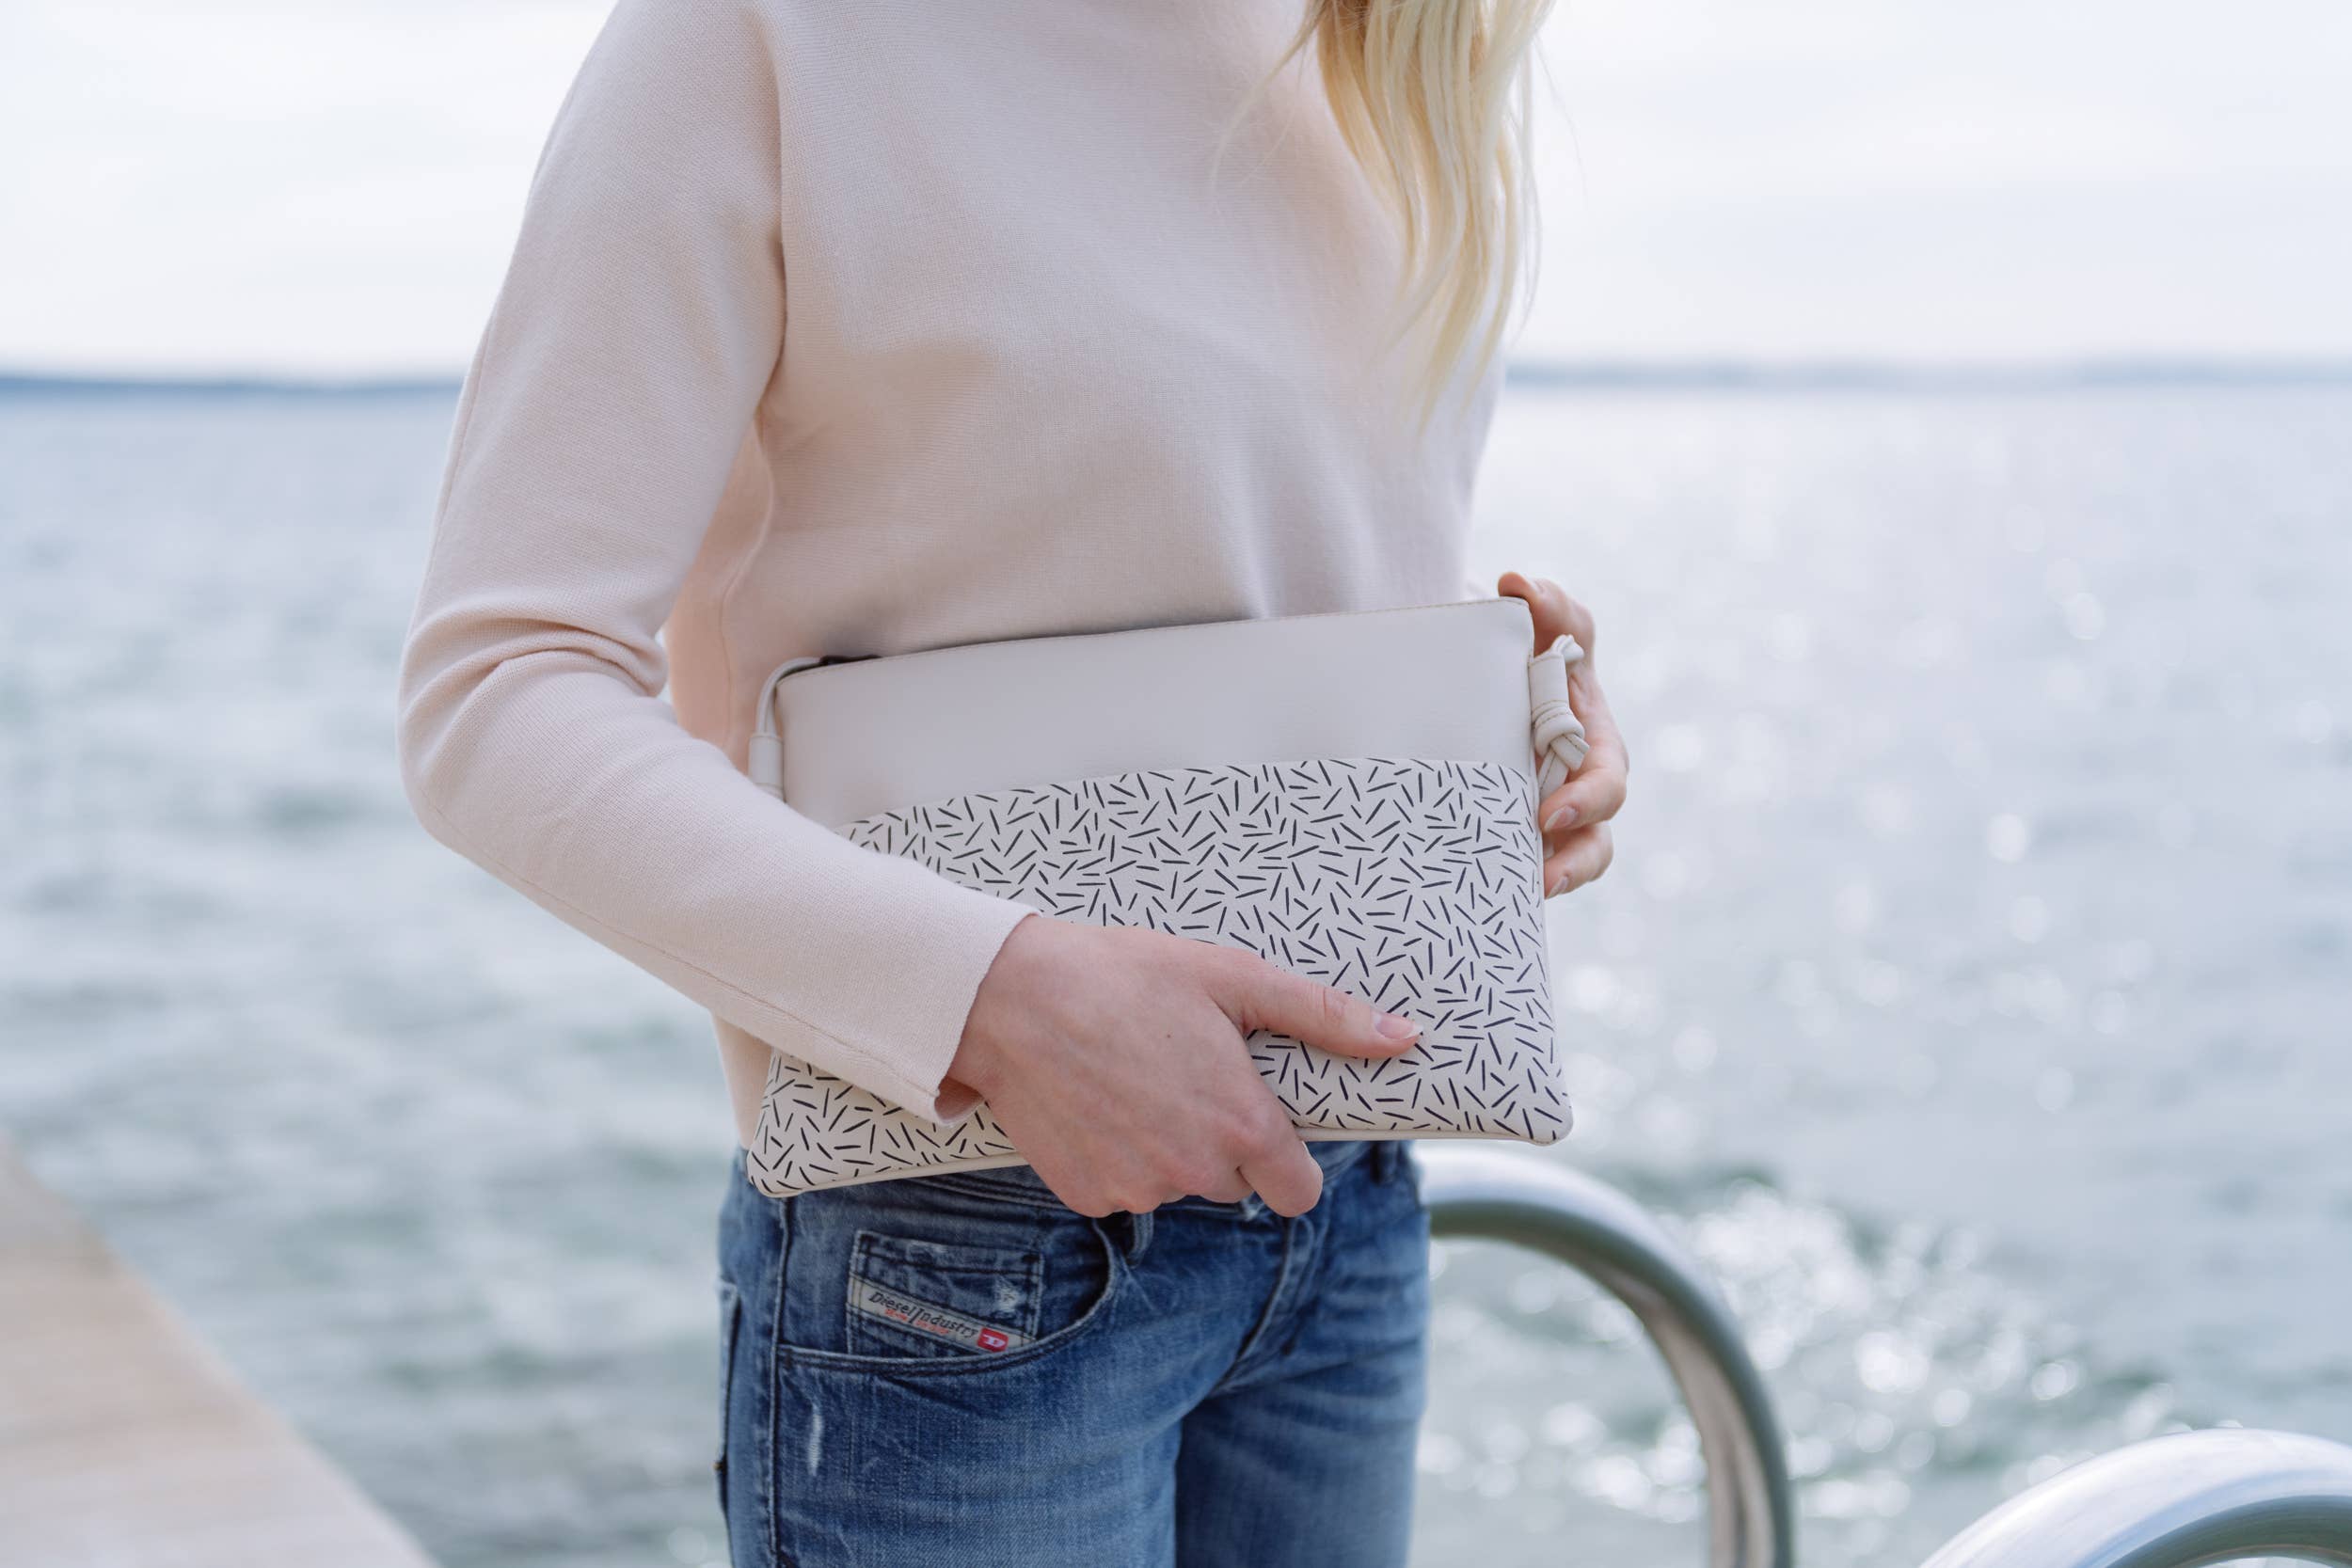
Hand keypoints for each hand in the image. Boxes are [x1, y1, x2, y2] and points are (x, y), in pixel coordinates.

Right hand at [941, 913, 1422, 1217]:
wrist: (1009, 997)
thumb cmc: (1125, 977)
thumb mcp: (1234, 979)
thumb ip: (1325, 1016)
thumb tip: (1405, 1037)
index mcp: (1242, 1128)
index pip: (1299, 1192)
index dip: (1288, 1161)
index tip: (1264, 1125)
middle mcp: (1193, 1173)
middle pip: (1234, 1184)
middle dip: (1221, 1142)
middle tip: (1186, 1075)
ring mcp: (1136, 1189)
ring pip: (1174, 1184)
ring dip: (1166, 1147)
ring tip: (1134, 1078)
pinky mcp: (1085, 1194)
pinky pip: (1121, 1187)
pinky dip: (1115, 1155)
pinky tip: (1097, 1101)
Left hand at [1497, 571, 1628, 896]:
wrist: (1471, 674)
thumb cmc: (1520, 650)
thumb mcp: (1537, 624)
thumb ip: (1542, 603)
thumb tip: (1517, 583)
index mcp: (1593, 741)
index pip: (1606, 778)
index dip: (1588, 802)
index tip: (1549, 817)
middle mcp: (1577, 785)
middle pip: (1595, 838)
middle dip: (1574, 858)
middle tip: (1539, 873)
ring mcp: (1548, 815)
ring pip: (1571, 863)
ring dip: (1554, 881)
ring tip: (1524, 898)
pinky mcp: (1511, 835)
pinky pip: (1521, 870)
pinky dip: (1509, 887)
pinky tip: (1473, 901)